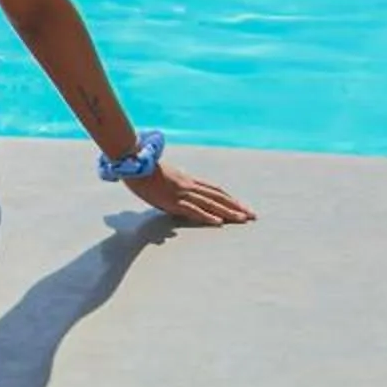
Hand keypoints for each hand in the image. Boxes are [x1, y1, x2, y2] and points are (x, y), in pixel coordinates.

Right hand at [130, 160, 253, 227]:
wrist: (134, 164)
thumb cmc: (144, 170)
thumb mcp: (163, 177)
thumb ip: (173, 187)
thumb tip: (177, 198)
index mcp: (188, 179)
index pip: (214, 189)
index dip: (229, 198)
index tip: (241, 205)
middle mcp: (189, 185)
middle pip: (218, 196)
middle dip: (236, 206)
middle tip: (252, 215)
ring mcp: (182, 193)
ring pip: (211, 203)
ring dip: (228, 212)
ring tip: (243, 220)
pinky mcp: (173, 201)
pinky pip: (193, 210)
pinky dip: (207, 216)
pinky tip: (219, 222)